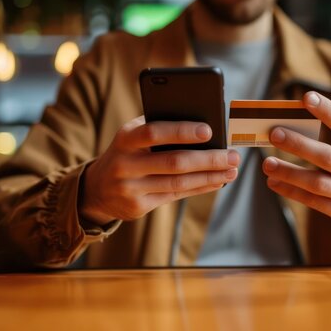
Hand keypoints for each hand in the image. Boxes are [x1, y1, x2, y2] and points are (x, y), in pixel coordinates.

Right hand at [80, 116, 239, 224]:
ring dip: (210, 176)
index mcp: (125, 138)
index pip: (154, 132)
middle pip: (174, 162)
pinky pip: (175, 196)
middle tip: (233, 155)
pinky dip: (200, 188)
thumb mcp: (132, 135)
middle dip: (209, 159)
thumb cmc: (127, 152)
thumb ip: (158, 126)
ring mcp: (130, 188)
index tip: (209, 130)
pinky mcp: (138, 207)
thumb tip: (203, 124)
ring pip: (178, 182)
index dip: (182, 131)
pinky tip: (217, 181)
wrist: (97, 188)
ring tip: (232, 170)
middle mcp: (125, 164)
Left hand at [262, 92, 330, 229]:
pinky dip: (290, 191)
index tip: (307, 97)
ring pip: (317, 183)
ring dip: (289, 172)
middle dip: (299, 145)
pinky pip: (313, 201)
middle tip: (274, 134)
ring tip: (266, 164)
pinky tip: (273, 182)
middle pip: (328, 156)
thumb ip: (327, 137)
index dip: (328, 111)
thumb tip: (287, 122)